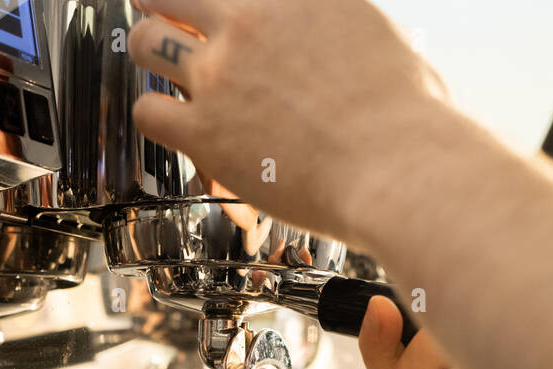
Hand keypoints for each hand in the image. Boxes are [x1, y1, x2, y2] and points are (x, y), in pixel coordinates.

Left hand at [128, 0, 447, 244]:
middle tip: (164, 15)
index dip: (220, 2)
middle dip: (165, 4)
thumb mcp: (381, 39)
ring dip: (151, 53)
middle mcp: (251, 19)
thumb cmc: (406, 119)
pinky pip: (146, 111)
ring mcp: (221, 72)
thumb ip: (345, 27)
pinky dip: (154, 116)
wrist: (396, 167)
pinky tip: (172, 124)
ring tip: (161, 67)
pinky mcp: (204, 129)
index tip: (217, 10)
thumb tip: (352, 38)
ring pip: (145, 41)